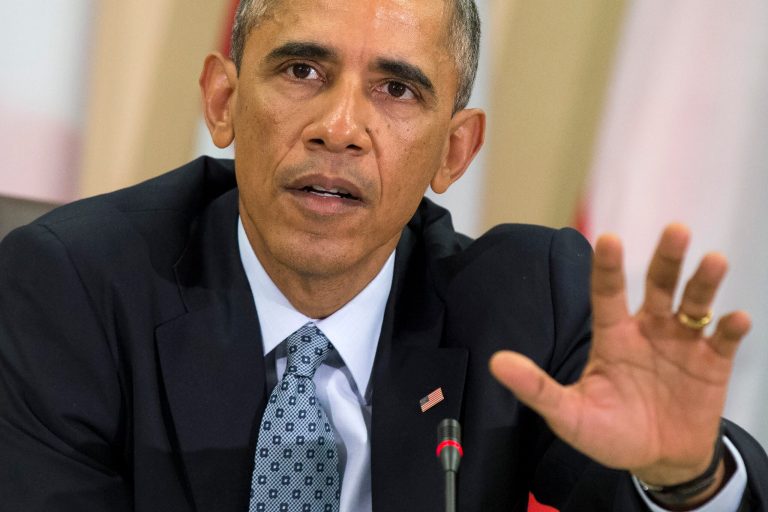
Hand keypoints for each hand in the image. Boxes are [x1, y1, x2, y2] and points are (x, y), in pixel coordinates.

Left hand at [490, 224, 749, 495]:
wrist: (657, 460)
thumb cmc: (609, 432)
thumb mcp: (569, 413)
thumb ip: (537, 388)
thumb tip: (495, 363)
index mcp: (613, 336)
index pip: (607, 292)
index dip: (607, 266)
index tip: (607, 238)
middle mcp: (648, 330)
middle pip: (658, 285)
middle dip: (667, 257)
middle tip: (676, 229)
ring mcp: (682, 344)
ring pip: (694, 303)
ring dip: (703, 282)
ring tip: (713, 260)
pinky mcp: (712, 364)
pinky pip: (722, 341)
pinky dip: (730, 328)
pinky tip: (735, 319)